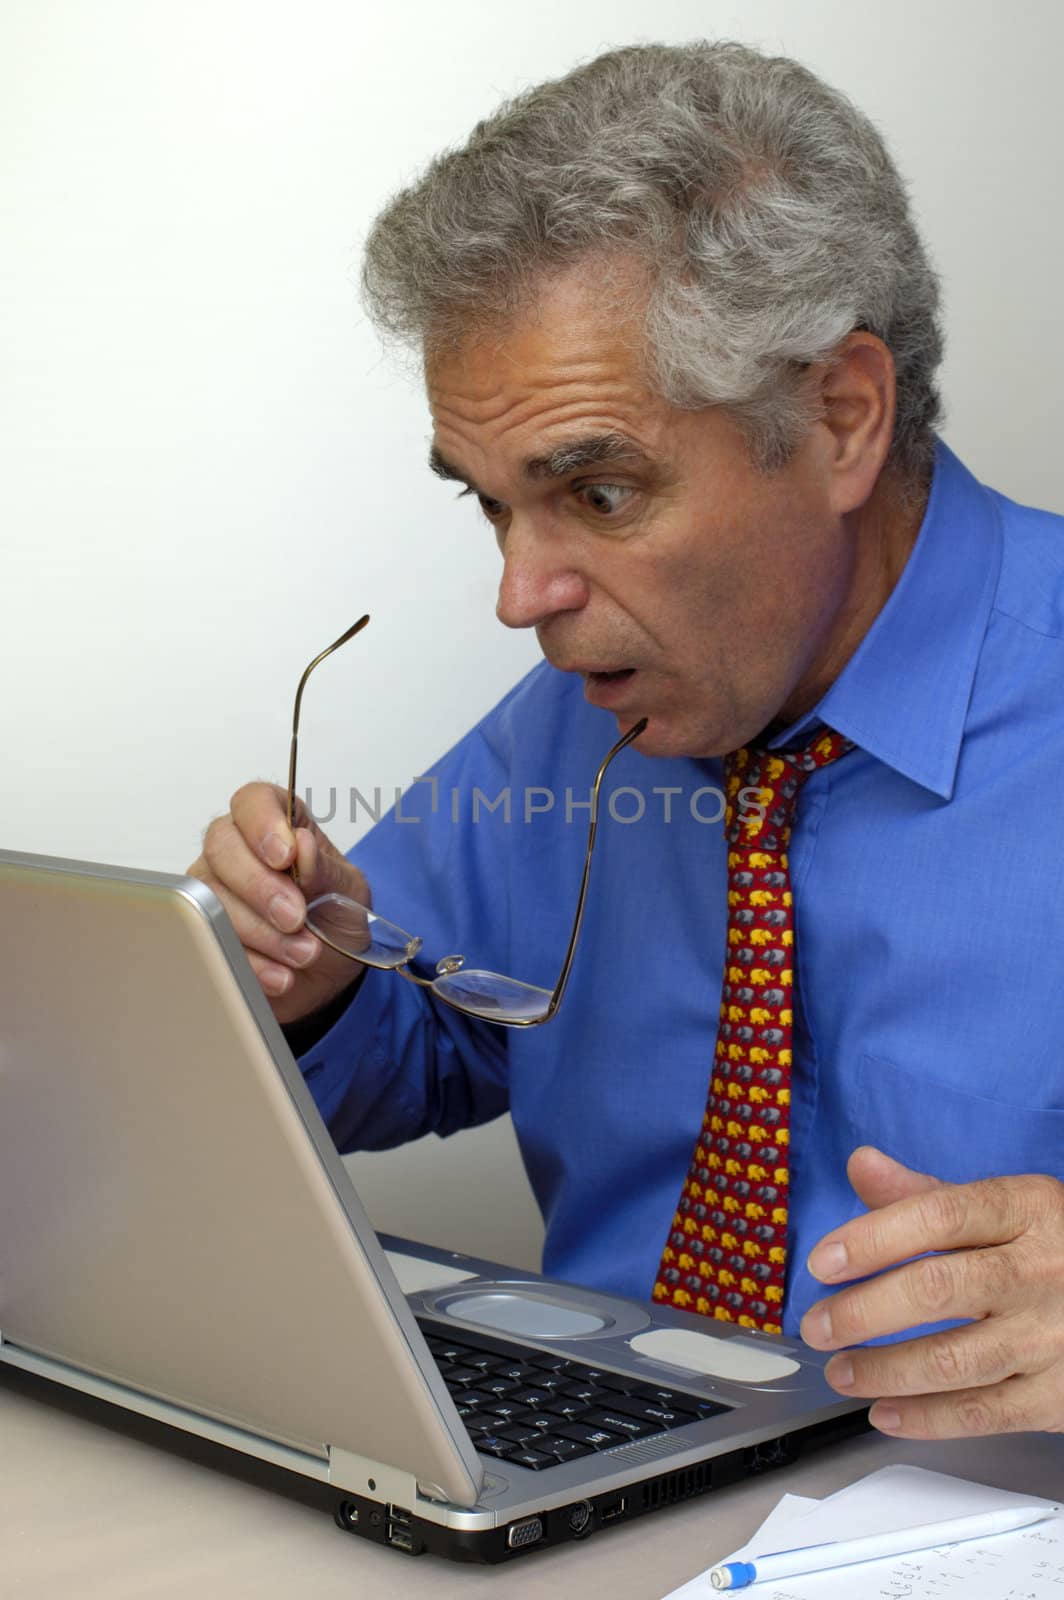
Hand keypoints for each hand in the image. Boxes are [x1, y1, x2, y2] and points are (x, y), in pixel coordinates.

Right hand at [188, 782, 370, 1024]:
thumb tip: (302, 846)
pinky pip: (210, 942)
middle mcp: (237, 850)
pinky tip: (280, 974)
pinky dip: (251, 963)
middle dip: (260, 887)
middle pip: (222, 847)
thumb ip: (325, 870)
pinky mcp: (205, 932)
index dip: (263, 824)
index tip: (285, 856)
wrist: (329, 973)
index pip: (253, 801)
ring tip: (303, 953)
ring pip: (212, 898)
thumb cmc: (335, 918)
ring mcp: (213, 891)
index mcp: (276, 824)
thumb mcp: (347, 892)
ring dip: (261, 932)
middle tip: (295, 917)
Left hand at [800, 1146, 1063, 1437]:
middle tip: (818, 1325)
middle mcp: (1041, 1270)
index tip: (822, 1262)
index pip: (937, 1216)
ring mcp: (1053, 1335)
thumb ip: (925, 1191)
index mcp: (1025, 1209)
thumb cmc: (1052, 1247)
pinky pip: (983, 1413)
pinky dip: (925, 1418)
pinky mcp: (1060, 1396)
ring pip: (954, 1359)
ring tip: (841, 1371)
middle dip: (863, 1312)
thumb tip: (861, 1164)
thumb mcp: (1003, 1205)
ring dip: (884, 1370)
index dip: (871, 1238)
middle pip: (937, 1288)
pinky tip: (885, 1412)